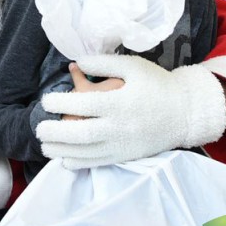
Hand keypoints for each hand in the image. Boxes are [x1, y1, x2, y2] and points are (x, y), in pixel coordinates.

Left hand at [37, 55, 225, 167]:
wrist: (186, 112)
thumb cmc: (158, 85)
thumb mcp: (133, 66)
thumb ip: (104, 63)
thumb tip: (76, 62)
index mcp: (121, 102)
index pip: (84, 104)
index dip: (61, 103)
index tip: (45, 101)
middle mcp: (120, 126)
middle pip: (82, 133)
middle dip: (56, 132)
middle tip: (38, 129)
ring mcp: (124, 144)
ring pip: (88, 152)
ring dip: (63, 150)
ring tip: (44, 145)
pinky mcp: (127, 155)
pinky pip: (100, 163)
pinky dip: (80, 163)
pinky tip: (64, 159)